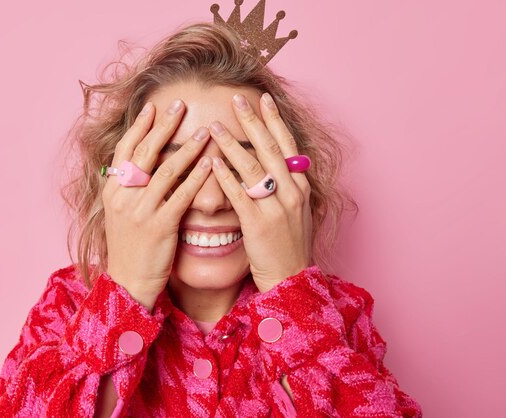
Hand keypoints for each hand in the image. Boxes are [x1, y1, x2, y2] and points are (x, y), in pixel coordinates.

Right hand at [102, 99, 211, 310]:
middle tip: (180, 104)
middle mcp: (123, 196)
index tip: (153, 106)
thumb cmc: (129, 247)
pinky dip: (196, 178)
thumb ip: (129, 188)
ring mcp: (140, 211)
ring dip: (187, 148)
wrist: (128, 281)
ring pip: (165, 171)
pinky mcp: (159, 226)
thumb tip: (144, 163)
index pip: (125, 149)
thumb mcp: (121, 213)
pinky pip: (180, 196)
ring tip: (205, 130)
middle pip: (144, 152)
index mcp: (113, 190)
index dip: (140, 127)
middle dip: (163, 126)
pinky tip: (211, 164)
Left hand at [207, 93, 312, 292]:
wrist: (292, 279)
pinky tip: (212, 162)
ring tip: (213, 126)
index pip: (288, 145)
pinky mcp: (259, 225)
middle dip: (252, 122)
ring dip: (232, 144)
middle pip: (270, 149)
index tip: (263, 99)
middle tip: (235, 99)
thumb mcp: (296, 211)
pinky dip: (226, 177)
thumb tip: (274, 164)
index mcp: (301, 186)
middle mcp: (292, 192)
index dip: (275, 120)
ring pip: (253, 168)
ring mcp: (276, 208)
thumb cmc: (290, 245)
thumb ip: (286, 186)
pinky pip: (240, 195)